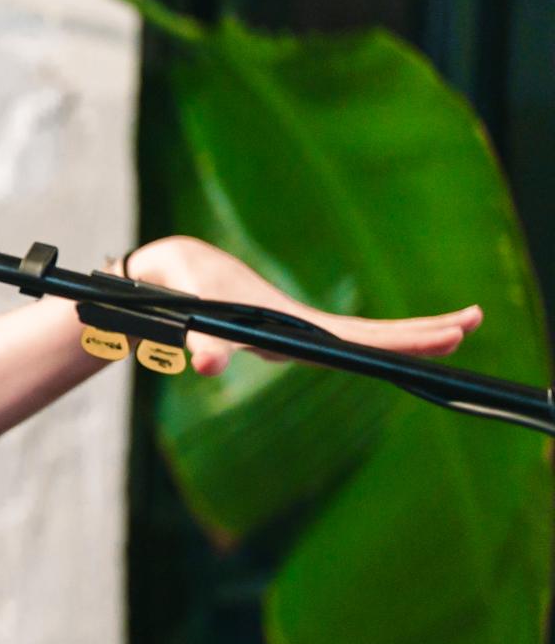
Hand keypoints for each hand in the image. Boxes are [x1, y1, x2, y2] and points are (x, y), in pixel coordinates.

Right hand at [124, 235, 483, 376]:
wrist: (169, 280)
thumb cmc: (183, 293)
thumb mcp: (193, 316)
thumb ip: (204, 342)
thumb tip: (208, 364)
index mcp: (290, 337)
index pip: (359, 343)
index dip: (404, 339)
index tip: (449, 334)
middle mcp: (301, 339)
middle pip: (371, 342)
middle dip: (422, 335)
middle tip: (474, 322)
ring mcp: (299, 334)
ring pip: (365, 339)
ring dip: (411, 334)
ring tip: (459, 327)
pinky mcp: (293, 327)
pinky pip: (348, 332)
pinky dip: (384, 330)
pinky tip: (408, 334)